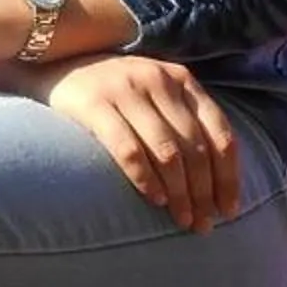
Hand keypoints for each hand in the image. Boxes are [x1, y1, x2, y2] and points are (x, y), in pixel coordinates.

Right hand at [32, 54, 241, 232]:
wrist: (57, 61)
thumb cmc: (115, 91)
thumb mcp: (155, 94)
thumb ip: (183, 122)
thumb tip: (214, 182)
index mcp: (182, 80)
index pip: (219, 132)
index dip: (228, 175)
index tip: (229, 209)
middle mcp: (159, 81)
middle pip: (195, 147)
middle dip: (204, 192)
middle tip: (205, 225)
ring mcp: (126, 90)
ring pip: (167, 151)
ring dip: (179, 193)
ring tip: (183, 220)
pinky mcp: (95, 104)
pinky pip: (128, 150)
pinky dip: (145, 179)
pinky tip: (154, 200)